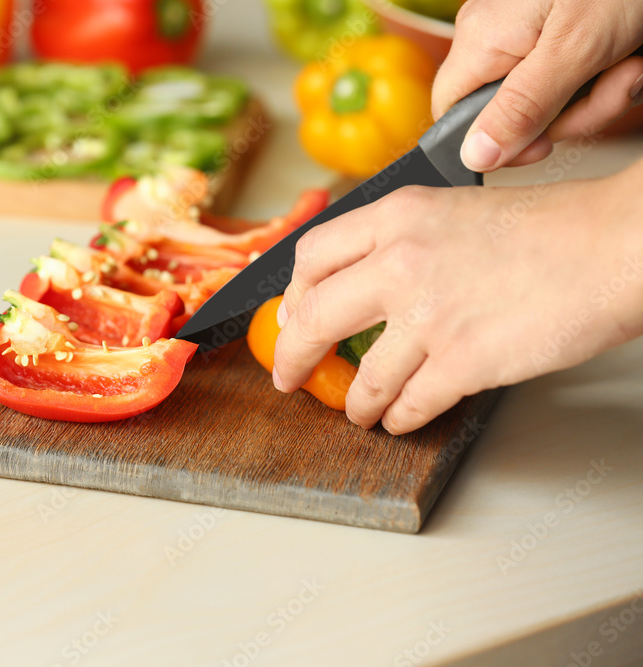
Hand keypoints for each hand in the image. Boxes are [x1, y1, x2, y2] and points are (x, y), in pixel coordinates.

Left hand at [273, 159, 642, 433]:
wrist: (612, 248)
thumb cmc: (548, 230)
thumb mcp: (453, 212)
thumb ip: (398, 242)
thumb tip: (355, 285)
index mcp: (396, 216)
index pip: (310, 256)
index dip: (292, 294)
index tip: (292, 316)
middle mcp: (400, 262)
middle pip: (312, 318)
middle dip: (293, 357)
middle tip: (288, 375)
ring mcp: (428, 316)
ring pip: (363, 377)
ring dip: (355, 402)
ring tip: (358, 411)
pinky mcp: (461, 362)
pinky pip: (409, 404)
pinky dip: (399, 418)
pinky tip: (400, 418)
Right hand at [434, 0, 642, 171]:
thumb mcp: (575, 51)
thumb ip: (522, 108)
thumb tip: (473, 156)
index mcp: (482, 39)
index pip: (451, 114)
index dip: (492, 141)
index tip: (541, 147)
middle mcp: (495, 32)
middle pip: (511, 110)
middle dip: (572, 112)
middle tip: (616, 85)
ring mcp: (528, 26)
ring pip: (550, 95)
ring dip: (602, 92)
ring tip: (633, 63)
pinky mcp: (558, 22)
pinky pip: (570, 69)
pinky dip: (608, 69)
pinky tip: (632, 52)